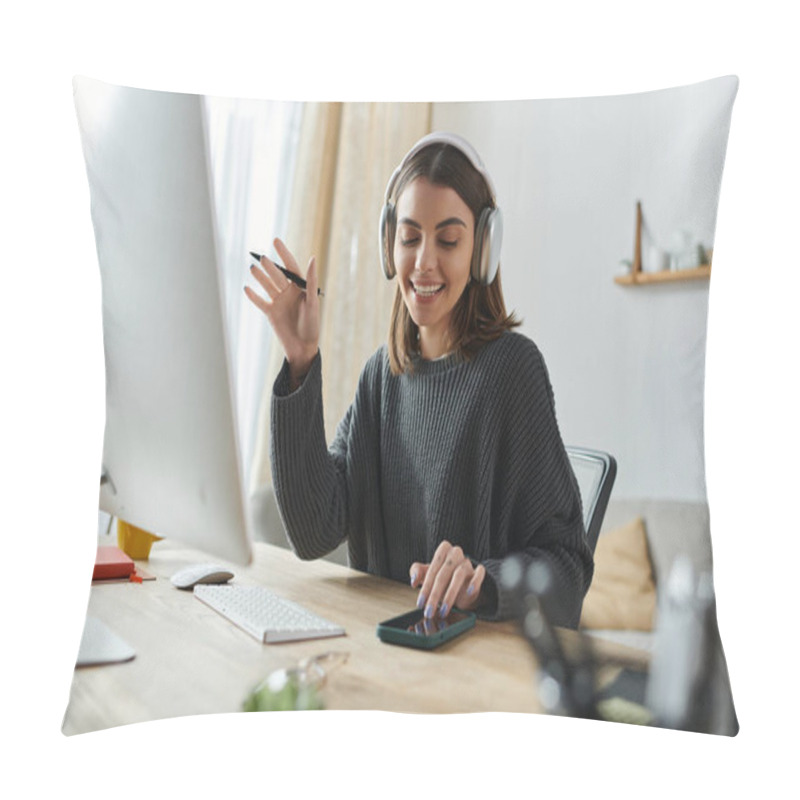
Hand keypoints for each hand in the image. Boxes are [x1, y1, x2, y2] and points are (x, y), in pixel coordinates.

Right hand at [245, 238, 319, 385]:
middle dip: (270, 266)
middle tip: (262, 258)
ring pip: (267, 285)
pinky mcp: (270, 313)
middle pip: (277, 275)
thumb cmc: (312, 325)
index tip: (276, 240)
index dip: (284, 253)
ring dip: (260, 277)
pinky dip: (252, 296)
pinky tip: (246, 288)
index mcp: (301, 288)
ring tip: (252, 267)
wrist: (303, 347)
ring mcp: (278, 302)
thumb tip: (312, 258)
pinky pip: (259, 302)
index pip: (291, 267)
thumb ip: (311, 280)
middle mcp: (289, 293)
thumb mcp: (313, 302)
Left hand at [409, 540, 485, 618]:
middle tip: (429, 611)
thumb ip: (417, 572)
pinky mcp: (478, 572)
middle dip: (435, 595)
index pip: (432, 569)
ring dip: (450, 595)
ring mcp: (468, 562)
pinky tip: (469, 593)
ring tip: (443, 611)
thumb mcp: (427, 573)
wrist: (461, 583)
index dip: (425, 588)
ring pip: (459, 575)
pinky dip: (475, 582)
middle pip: (443, 574)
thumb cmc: (442, 577)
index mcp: (442, 550)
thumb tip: (414, 580)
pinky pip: (479, 574)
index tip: (420, 603)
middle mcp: (455, 553)